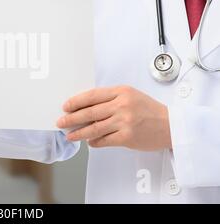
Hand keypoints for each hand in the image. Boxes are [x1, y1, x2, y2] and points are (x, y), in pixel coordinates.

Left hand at [56, 86, 170, 150]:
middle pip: (90, 112)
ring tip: (69, 135)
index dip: (76, 101)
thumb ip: (110, 99)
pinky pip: (104, 140)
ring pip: (94, 128)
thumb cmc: (149, 110)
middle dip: (72, 118)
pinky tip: (89, 142)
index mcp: (121, 92)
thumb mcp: (130, 95)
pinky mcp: (127, 137)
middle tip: (61, 122)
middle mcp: (121, 105)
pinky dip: (94, 142)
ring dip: (79, 132)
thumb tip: (85, 107)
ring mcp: (124, 121)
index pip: (92, 95)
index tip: (66, 106)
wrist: (171, 125)